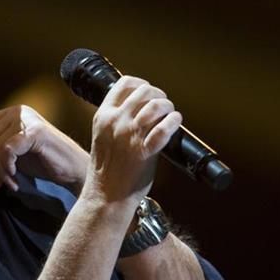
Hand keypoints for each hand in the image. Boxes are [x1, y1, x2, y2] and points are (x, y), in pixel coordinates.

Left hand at [0, 105, 88, 193]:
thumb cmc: (43, 161)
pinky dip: (7, 168)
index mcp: (10, 112)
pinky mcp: (34, 131)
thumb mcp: (13, 151)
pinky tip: (15, 178)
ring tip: (8, 183)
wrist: (72, 168)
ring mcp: (26, 119)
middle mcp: (17, 110)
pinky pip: (7, 151)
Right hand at [84, 75, 181, 203]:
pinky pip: (163, 129)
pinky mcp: (143, 151)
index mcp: (103, 116)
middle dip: (159, 95)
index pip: (124, 84)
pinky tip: (175, 122)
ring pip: (155, 105)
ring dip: (168, 107)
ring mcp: (129, 136)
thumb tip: (140, 108)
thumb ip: (116, 121)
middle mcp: (115, 122)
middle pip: (144, 91)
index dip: (141, 83)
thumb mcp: (103, 137)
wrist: (105, 196)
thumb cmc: (106, 170)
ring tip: (170, 114)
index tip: (148, 91)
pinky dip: (173, 122)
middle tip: (164, 106)